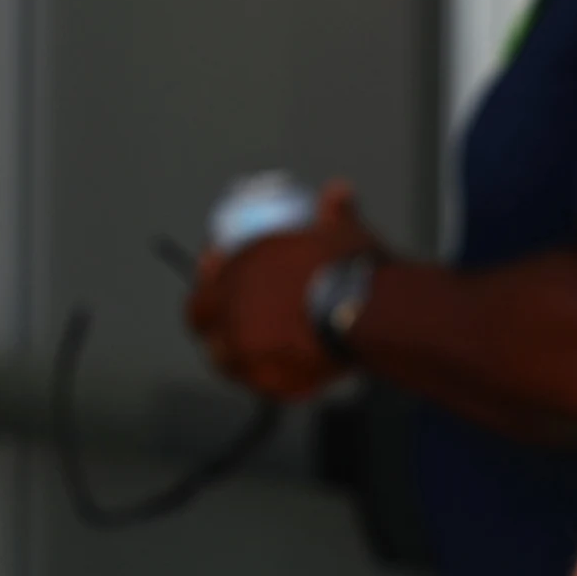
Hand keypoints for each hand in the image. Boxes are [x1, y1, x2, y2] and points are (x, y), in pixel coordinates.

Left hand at [182, 179, 383, 402]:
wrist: (372, 310)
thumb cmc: (354, 265)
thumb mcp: (341, 231)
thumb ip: (333, 213)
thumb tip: (339, 190)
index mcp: (240, 274)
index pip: (204, 290)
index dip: (210, 289)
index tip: (224, 287)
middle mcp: (234, 314)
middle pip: (206, 330)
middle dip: (216, 329)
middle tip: (236, 328)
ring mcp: (249, 351)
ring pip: (228, 362)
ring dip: (238, 359)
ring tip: (260, 357)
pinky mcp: (273, 381)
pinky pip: (262, 385)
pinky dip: (271, 381)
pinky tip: (285, 375)